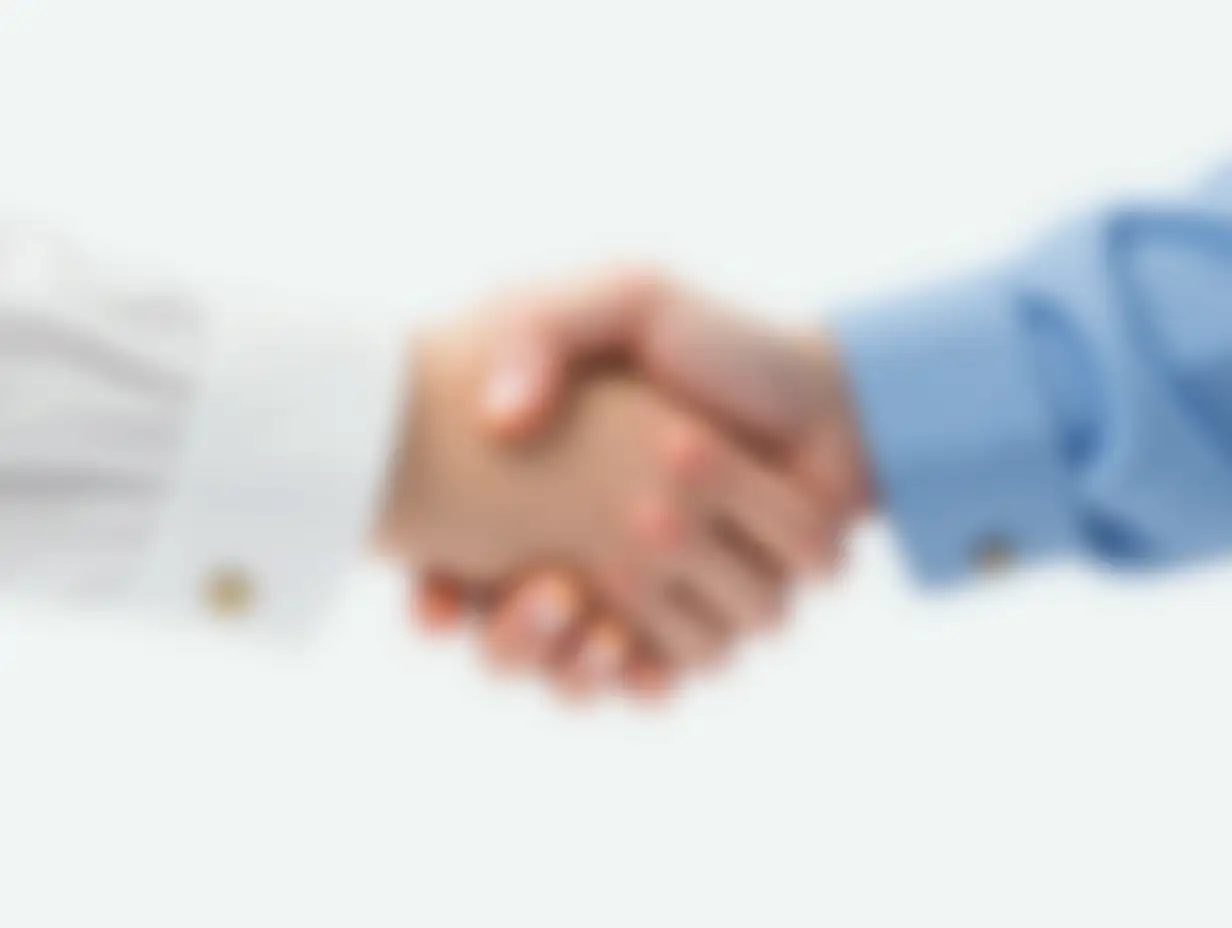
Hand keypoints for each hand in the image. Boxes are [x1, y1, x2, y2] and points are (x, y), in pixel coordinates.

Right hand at [409, 269, 871, 699]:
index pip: (452, 557)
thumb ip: (545, 327)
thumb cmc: (720, 347)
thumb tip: (498, 418)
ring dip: (560, 660)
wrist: (821, 407)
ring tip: (572, 609)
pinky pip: (643, 679)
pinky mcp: (689, 627)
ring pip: (567, 668)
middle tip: (532, 594)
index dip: (434, 590)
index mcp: (537, 486)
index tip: (433, 602)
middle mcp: (574, 549)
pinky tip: (620, 642)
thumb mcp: (624, 298)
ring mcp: (633, 597)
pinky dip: (628, 674)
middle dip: (506, 636)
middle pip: (506, 634)